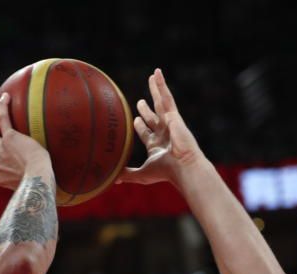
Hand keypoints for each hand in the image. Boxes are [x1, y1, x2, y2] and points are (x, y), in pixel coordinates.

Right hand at [0, 93, 51, 189]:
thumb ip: (36, 187)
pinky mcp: (10, 138)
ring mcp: (2, 150)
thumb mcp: (35, 190)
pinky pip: (3, 119)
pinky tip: (6, 96)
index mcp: (2, 178)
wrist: (38, 178)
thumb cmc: (40, 188)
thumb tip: (53, 195)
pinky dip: (3, 107)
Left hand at [117, 68, 203, 186]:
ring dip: (156, 90)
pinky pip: (166, 96)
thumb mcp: (141, 174)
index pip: (147, 133)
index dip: (141, 126)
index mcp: (157, 146)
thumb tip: (112, 178)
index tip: (135, 120)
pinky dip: (161, 84)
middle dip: (147, 110)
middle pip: (154, 117)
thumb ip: (127, 174)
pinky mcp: (173, 115)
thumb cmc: (165, 173)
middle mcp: (164, 133)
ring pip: (161, 102)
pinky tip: (157, 73)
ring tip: (152, 77)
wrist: (183, 167)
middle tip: (140, 102)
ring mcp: (169, 123)